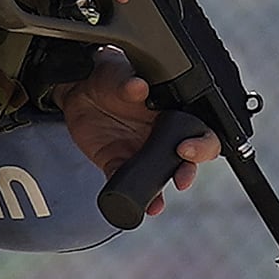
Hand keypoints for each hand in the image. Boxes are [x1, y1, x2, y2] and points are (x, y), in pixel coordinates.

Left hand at [58, 48, 224, 215]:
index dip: (202, 143)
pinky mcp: (118, 163)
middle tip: (180, 177)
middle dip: (188, 171)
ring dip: (162, 191)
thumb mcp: (117, 73)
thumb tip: (138, 87)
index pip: (199, 129)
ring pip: (160, 176)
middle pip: (188, 158)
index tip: (187, 147)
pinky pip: (128, 184)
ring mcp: (141, 151)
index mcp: (172, 109)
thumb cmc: (107, 75)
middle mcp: (161, 134)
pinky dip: (132, 196)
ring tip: (157, 202)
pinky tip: (136, 204)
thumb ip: (128, 80)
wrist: (76, 89)